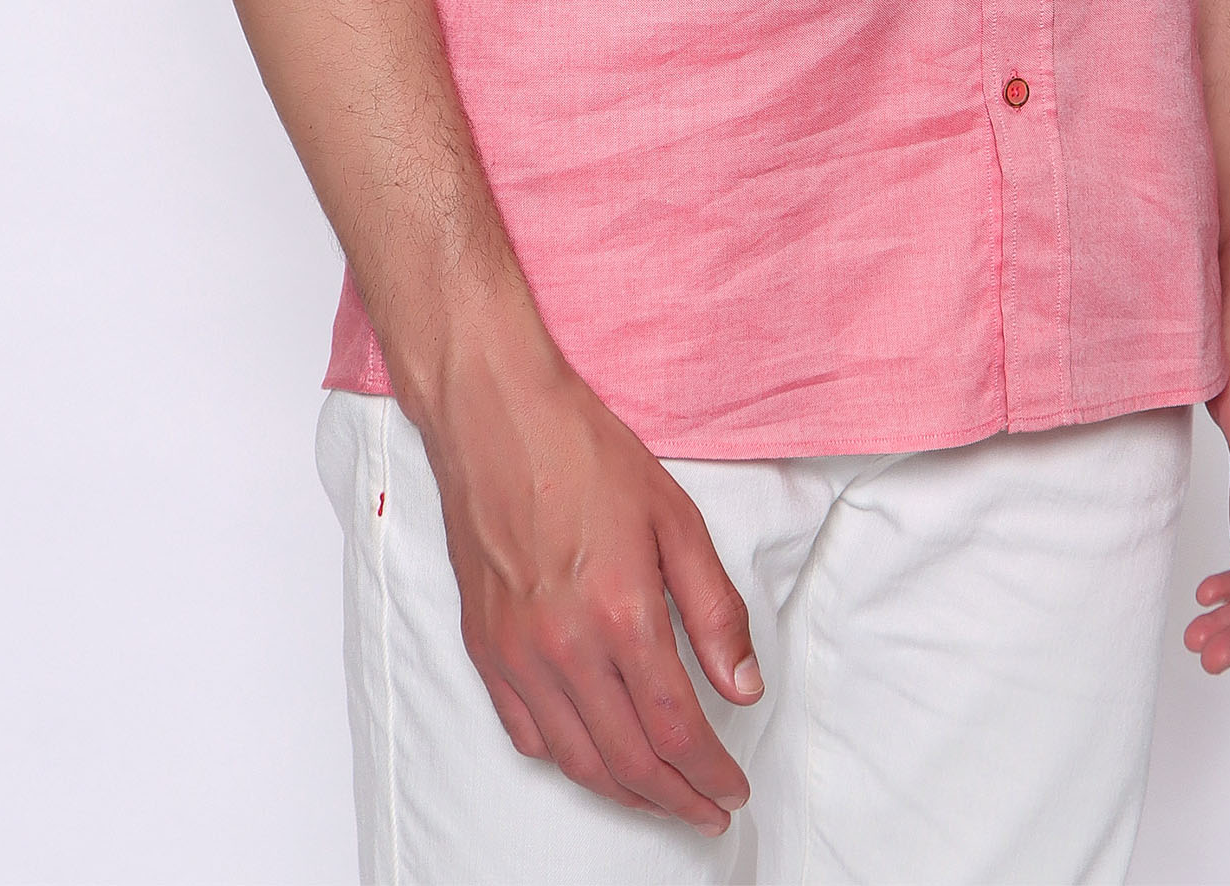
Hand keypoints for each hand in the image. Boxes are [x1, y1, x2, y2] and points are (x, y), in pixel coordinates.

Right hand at [422, 328, 762, 833]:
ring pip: (577, 761)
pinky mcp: (486, 649)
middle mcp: (565, 648)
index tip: (733, 787)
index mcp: (622, 613)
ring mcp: (518, 654)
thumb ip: (714, 610)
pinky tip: (594, 758)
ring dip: (626, 793)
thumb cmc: (586, 454)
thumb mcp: (675, 517)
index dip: (711, 772)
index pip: (677, 728)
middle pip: (630, 760)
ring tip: (662, 798)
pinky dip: (567, 761)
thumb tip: (743, 686)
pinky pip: (527, 735)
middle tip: (708, 810)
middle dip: (678, 799)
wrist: (497, 418)